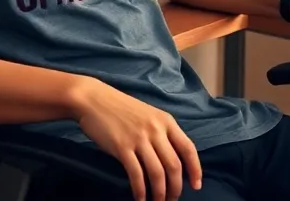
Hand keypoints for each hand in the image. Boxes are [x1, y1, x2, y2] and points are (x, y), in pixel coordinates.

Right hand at [71, 79, 201, 200]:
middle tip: (172, 199)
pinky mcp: (122, 147)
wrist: (94, 99)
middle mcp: (156, 130)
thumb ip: (161, 133)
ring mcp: (139, 138)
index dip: (195, 169)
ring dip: (159, 193)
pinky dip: (140, 190)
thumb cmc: (121, 109)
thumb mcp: (149, 115)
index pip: (188, 149)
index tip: (196, 186)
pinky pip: (136, 174)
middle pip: (174, 165)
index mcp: (166, 121)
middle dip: (175, 187)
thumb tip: (171, 160)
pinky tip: (140, 198)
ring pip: (157, 173)